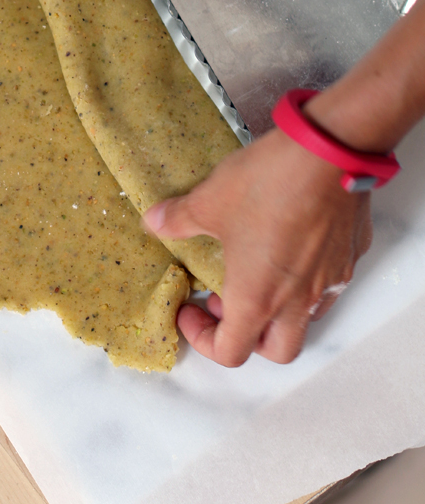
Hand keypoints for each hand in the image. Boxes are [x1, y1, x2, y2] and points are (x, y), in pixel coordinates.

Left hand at [143, 127, 371, 366]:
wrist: (327, 152)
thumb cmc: (266, 184)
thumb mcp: (208, 201)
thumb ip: (178, 219)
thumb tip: (153, 222)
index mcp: (258, 298)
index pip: (231, 352)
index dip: (203, 339)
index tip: (191, 310)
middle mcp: (299, 300)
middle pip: (277, 349)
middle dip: (248, 336)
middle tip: (223, 300)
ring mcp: (331, 278)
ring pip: (307, 317)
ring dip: (279, 307)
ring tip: (256, 267)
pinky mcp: (351, 253)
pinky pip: (329, 279)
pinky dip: (306, 275)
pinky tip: (291, 240)